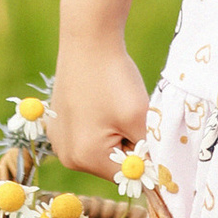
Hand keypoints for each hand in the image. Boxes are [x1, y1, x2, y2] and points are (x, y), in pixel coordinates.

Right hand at [49, 30, 150, 180]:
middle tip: (132, 114)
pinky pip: (89, 137)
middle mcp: (67, 156)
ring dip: (118, 135)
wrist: (88, 41)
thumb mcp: (139, 117)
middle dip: (130, 146)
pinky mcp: (58, 126)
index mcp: (85, 158)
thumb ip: (149, 152)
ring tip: (116, 106)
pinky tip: (102, 102)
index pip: (129, 176)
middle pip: (114, 166)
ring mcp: (59, 141)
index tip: (150, 133)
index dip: (146, 158)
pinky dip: (102, 126)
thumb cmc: (114, 78)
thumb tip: (158, 176)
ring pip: (103, 151)